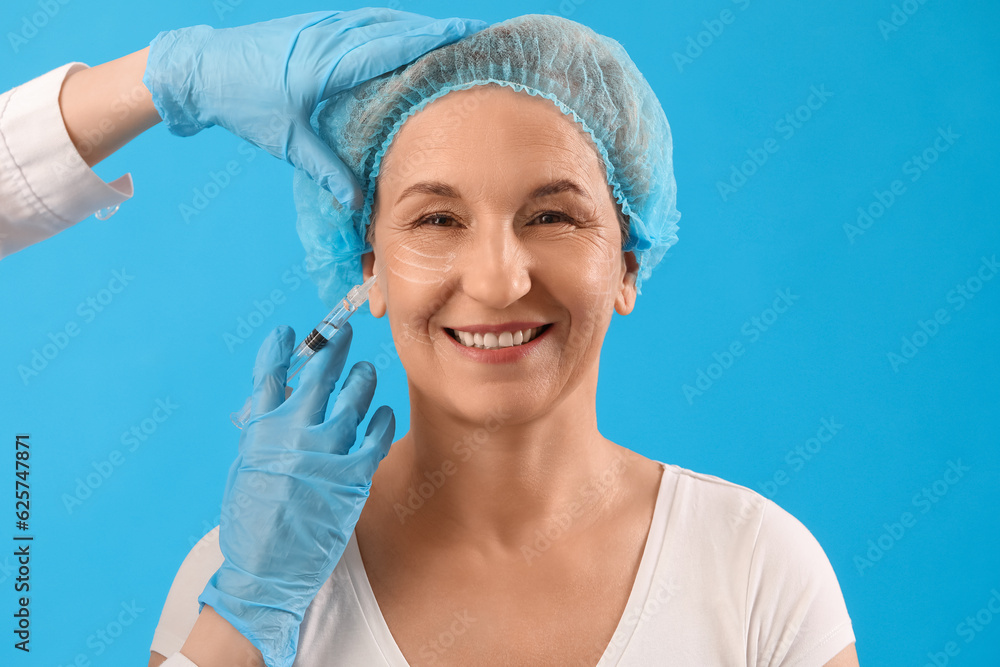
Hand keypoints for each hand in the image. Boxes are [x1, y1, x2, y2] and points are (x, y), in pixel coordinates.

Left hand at [142, 9, 486, 206]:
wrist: (201, 69)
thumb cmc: (243, 105)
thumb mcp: (288, 143)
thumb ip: (326, 170)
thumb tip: (356, 202)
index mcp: (327, 64)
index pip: (390, 46)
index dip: (430, 40)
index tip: (463, 36)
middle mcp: (328, 38)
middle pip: (391, 27)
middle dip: (431, 30)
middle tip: (467, 35)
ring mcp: (319, 25)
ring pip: (376, 18)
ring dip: (410, 24)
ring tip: (443, 35)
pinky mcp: (311, 25)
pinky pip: (358, 19)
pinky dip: (385, 23)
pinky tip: (398, 30)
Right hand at [198, 323, 394, 666]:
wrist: (267, 571)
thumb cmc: (252, 525)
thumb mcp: (246, 469)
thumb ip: (263, 433)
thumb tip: (278, 403)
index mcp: (260, 432)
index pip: (270, 376)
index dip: (280, 350)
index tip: (288, 332)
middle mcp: (293, 434)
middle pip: (319, 376)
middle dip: (333, 349)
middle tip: (344, 333)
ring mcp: (326, 452)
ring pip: (353, 398)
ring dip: (361, 379)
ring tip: (365, 370)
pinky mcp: (353, 475)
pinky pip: (376, 435)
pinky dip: (381, 419)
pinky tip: (384, 410)